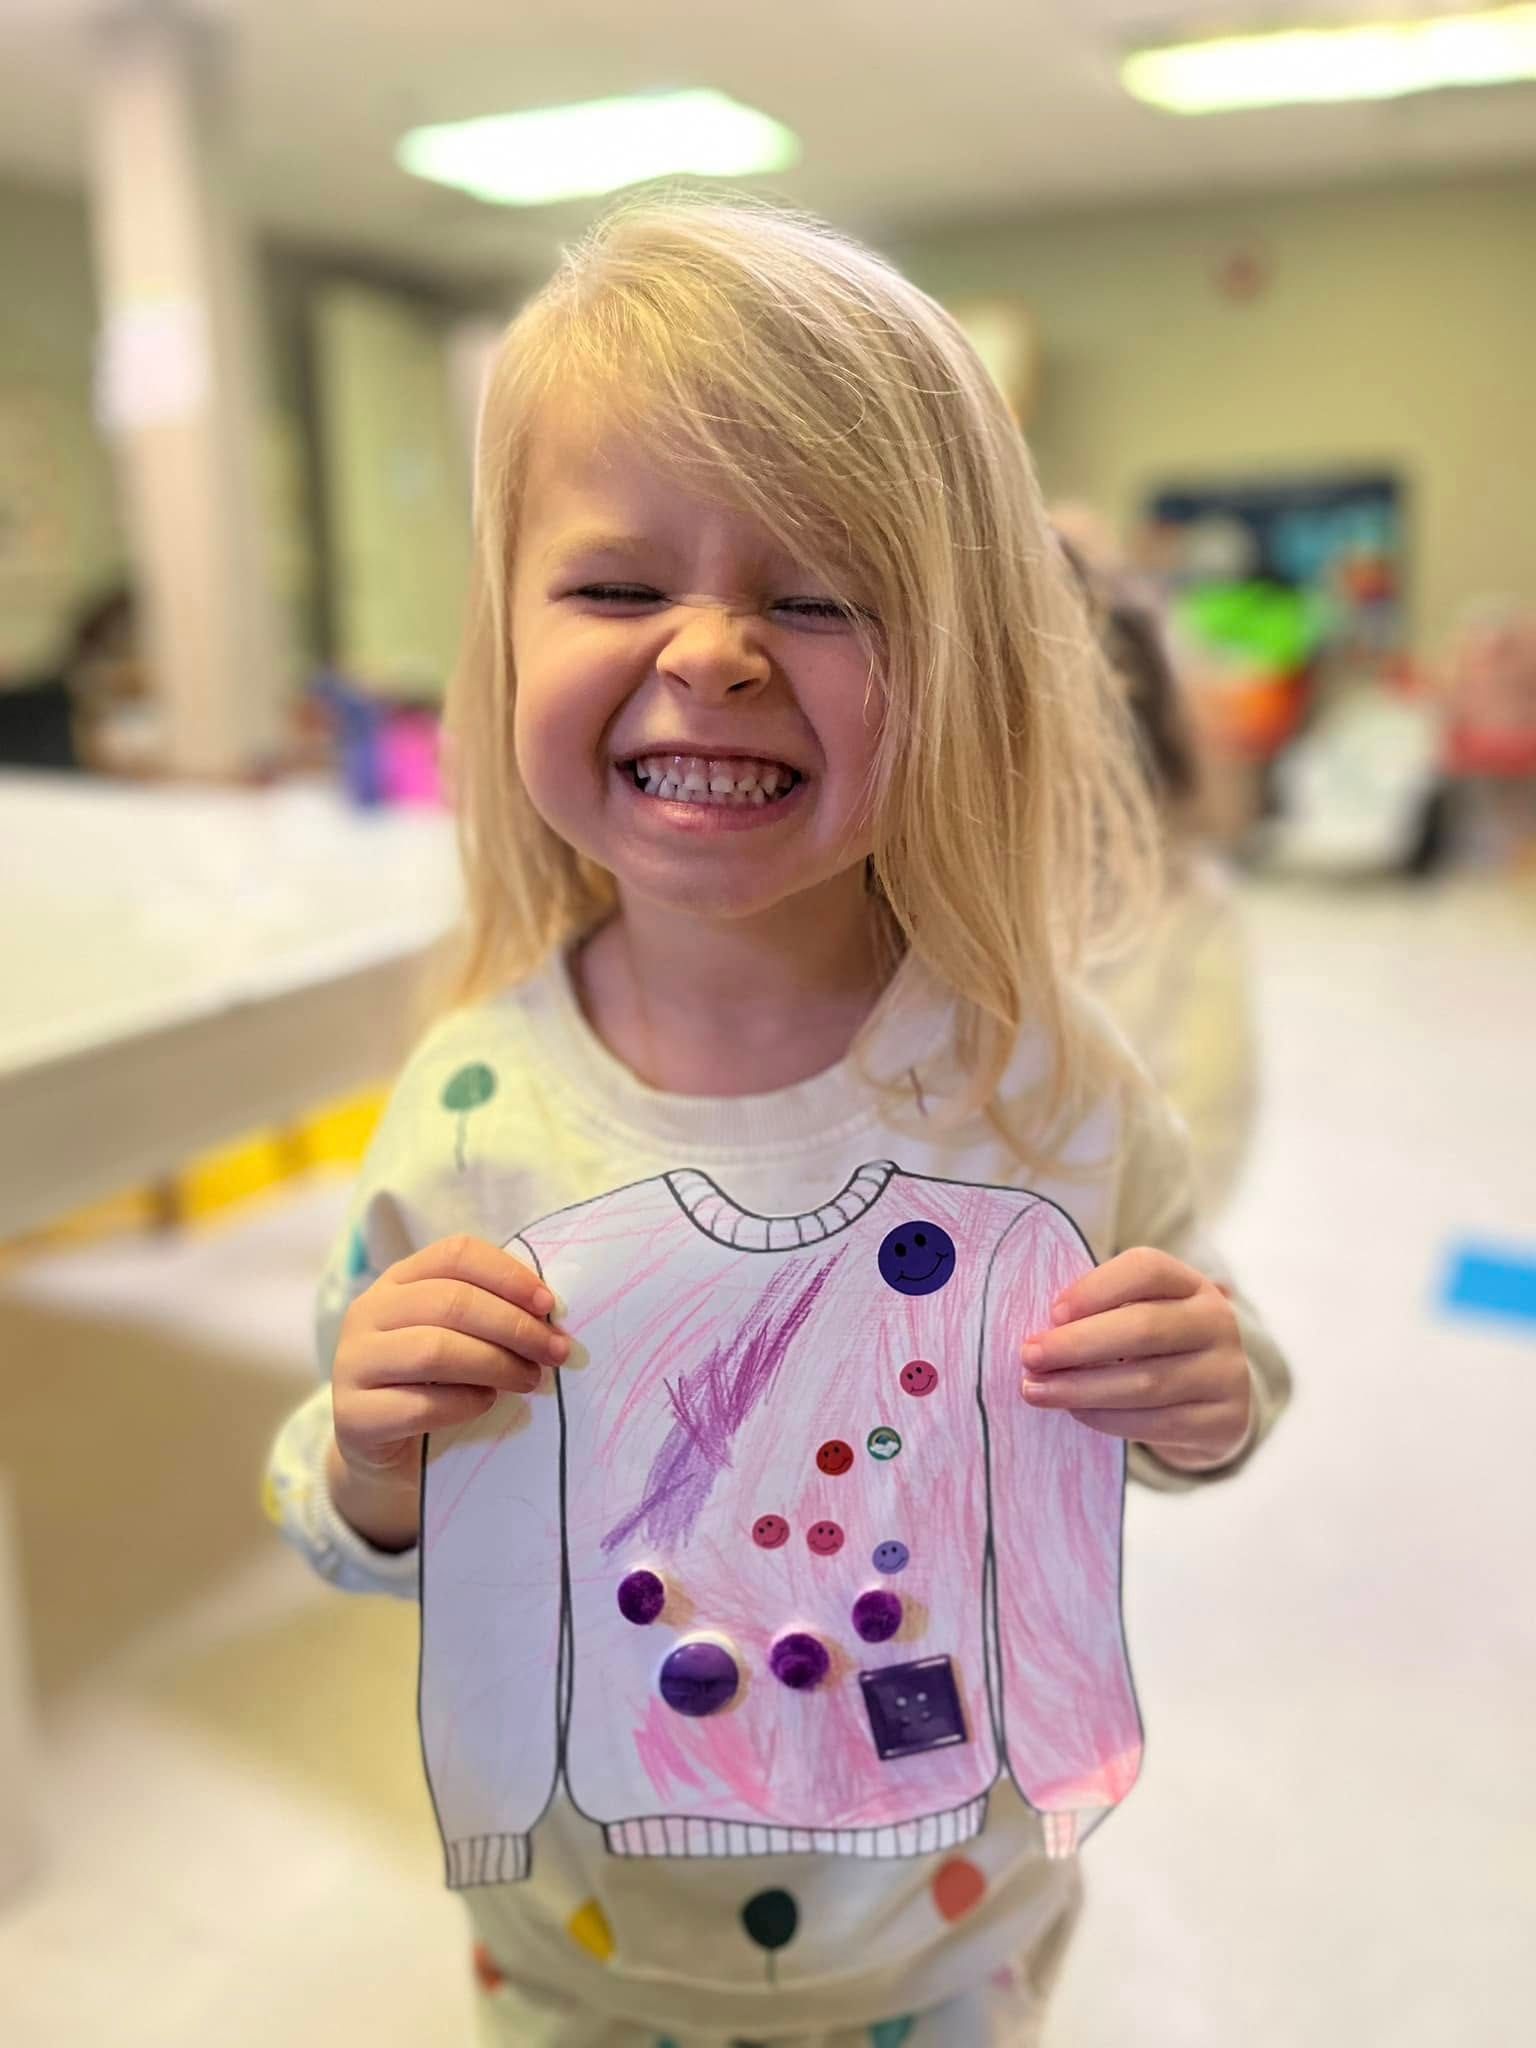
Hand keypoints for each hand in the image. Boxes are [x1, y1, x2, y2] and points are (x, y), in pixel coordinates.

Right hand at [327, 1235, 568, 1547]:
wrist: (384, 1453)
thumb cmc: (434, 1385)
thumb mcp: (458, 1337)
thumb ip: (490, 1314)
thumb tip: (549, 1314)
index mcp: (397, 1281)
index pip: (455, 1254)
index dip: (507, 1274)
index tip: (548, 1304)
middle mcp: (367, 1313)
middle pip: (451, 1302)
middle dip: (515, 1326)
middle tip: (556, 1351)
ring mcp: (352, 1363)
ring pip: (435, 1350)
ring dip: (496, 1364)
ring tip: (529, 1380)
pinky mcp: (352, 1416)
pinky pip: (420, 1404)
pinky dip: (465, 1403)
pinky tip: (485, 1404)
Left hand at [1021, 1248, 1252, 1472]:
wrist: (1212, 1405)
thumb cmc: (1155, 1350)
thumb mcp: (1139, 1316)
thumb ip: (1101, 1314)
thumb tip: (1040, 1332)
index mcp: (1191, 1285)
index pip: (1148, 1269)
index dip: (1096, 1288)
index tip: (1052, 1312)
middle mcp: (1217, 1322)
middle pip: (1145, 1328)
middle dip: (1078, 1343)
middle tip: (1030, 1356)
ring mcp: (1226, 1373)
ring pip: (1147, 1381)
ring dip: (1081, 1387)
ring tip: (1036, 1390)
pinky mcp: (1224, 1421)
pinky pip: (1157, 1423)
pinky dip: (1107, 1418)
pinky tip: (1074, 1412)